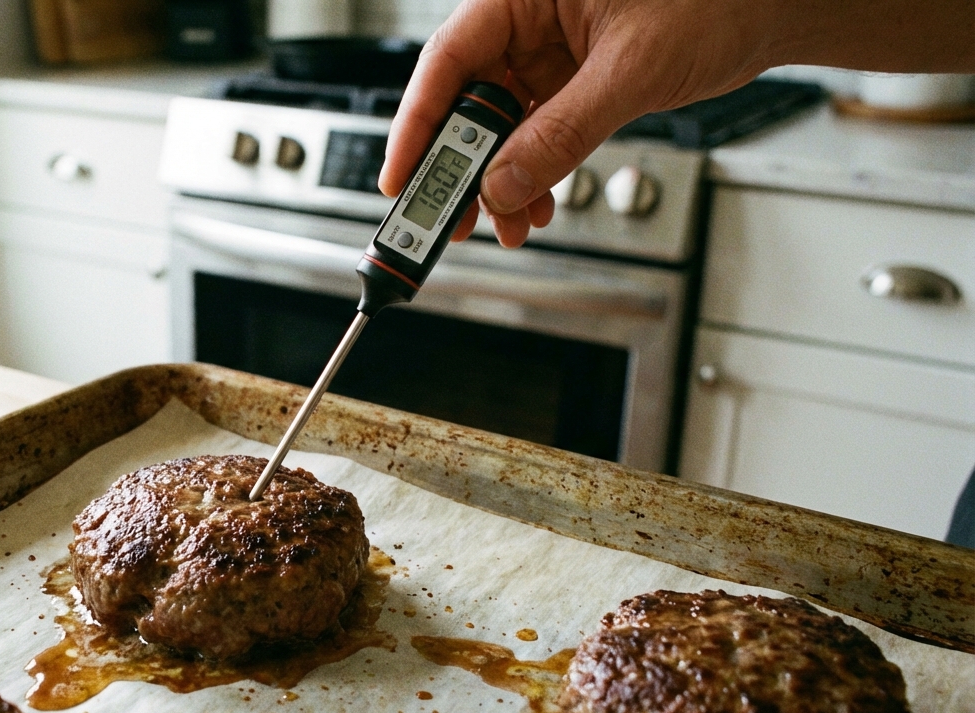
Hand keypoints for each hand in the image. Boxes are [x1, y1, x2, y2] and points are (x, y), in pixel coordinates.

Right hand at [380, 0, 789, 246]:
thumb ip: (561, 132)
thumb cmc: (718, 0)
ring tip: (505, 224)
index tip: (400, 176)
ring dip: (500, 180)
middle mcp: (531, 16)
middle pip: (467, 97)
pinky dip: (534, 172)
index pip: (449, 58)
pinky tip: (537, 204)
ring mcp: (552, 49)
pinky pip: (537, 131)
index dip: (418, 123)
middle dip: (460, 164)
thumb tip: (506, 182)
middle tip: (450, 216)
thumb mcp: (630, 70)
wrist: (777, 11)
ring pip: (501, 123)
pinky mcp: (575, 78)